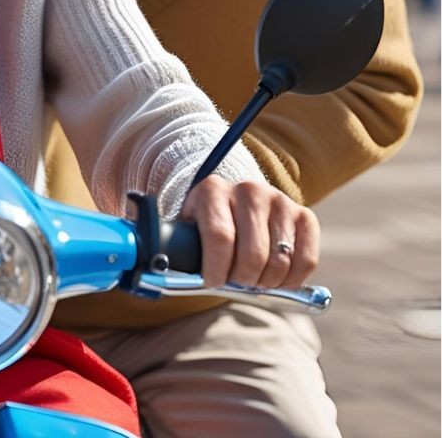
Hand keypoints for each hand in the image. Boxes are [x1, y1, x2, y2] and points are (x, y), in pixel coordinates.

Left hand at [180, 177, 318, 288]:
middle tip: (236, 283)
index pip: (220, 237)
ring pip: (279, 261)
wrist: (233, 202)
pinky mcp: (304, 215)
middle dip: (243, 280)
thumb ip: (182, 248)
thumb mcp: (188, 228)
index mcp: (212, 190)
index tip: (212, 283)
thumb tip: (165, 275)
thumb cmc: (206, 224)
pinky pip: (306, 261)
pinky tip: (276, 278)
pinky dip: (291, 280)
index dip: (217, 269)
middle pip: (253, 254)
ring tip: (252, 279)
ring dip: (265, 282)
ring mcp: (279, 200)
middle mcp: (248, 189)